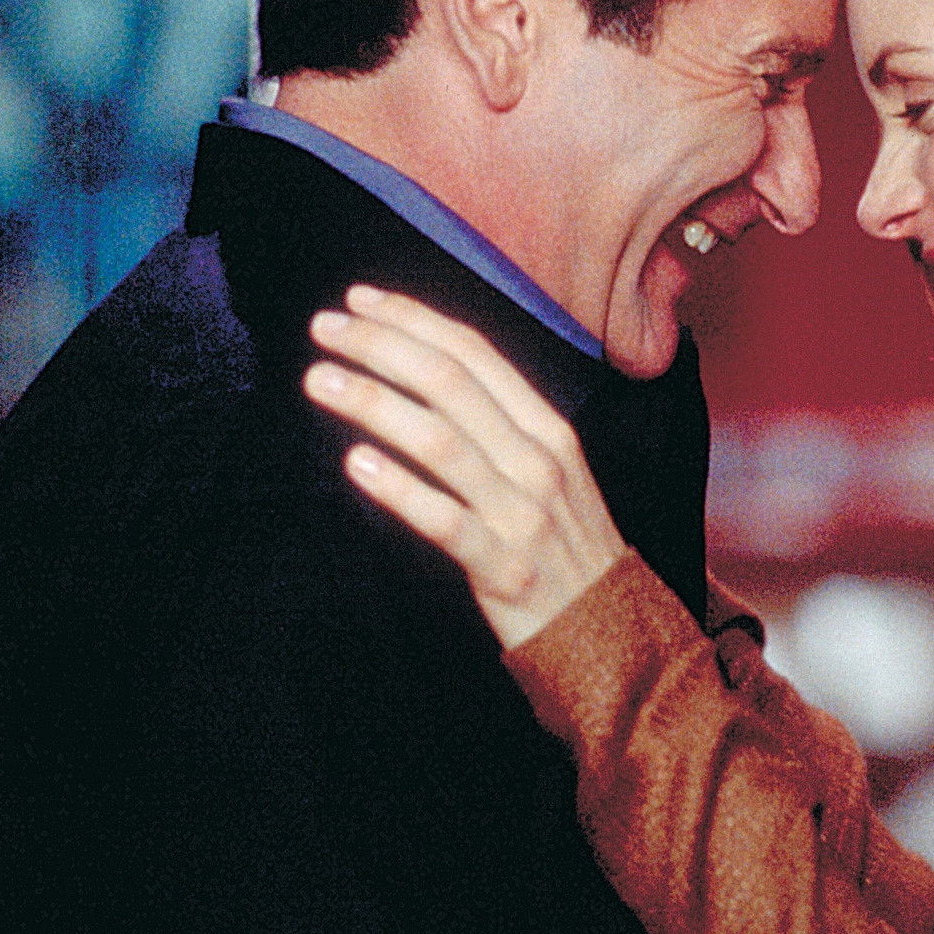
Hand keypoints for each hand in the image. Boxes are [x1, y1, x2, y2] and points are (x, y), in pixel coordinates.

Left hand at [304, 285, 626, 648]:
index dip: (413, 319)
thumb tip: (426, 375)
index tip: (359, 300)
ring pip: (441, 441)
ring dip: (374, 403)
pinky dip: (399, 488)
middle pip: (450, 383)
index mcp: (547, 429)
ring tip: (320, 380)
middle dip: (381, 346)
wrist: (612, 632)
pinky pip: (445, 520)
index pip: (474, 354)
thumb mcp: (549, 471)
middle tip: (324, 329)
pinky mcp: (504, 568)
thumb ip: (498, 425)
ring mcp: (522, 514)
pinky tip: (355, 464)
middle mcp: (538, 461)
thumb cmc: (564, 547)